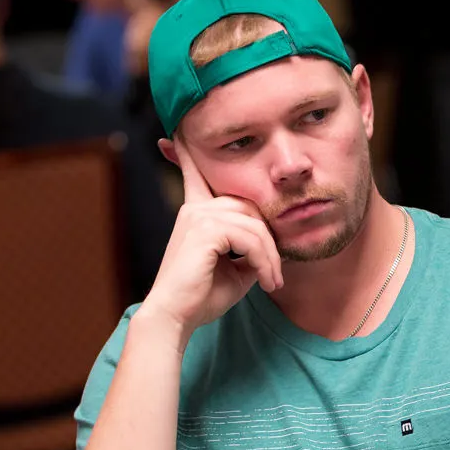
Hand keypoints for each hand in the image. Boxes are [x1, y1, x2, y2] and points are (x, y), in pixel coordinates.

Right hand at [138, 139, 282, 341]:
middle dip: (270, 242)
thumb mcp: (236, 269)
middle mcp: (196, 208)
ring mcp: (199, 215)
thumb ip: (252, 249)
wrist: (175, 318)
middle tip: (275, 275)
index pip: (197, 173)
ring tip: (273, 282)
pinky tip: (266, 281)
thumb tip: (275, 243)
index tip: (177, 130)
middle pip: (251, 208)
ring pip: (255, 225)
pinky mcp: (205, 230)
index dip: (189, 151)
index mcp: (197, 212)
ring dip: (271, 256)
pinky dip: (265, 261)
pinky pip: (251, 238)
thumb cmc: (202, 297)